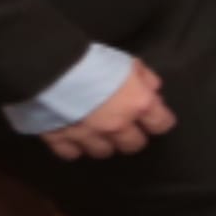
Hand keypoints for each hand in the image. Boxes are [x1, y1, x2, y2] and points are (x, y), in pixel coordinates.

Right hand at [40, 60, 170, 160]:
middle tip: (126, 127)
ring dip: (104, 144)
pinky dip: (74, 148)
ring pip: (103, 152)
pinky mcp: (60, 141)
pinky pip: (72, 154)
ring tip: (99, 133)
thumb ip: (145, 79)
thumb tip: (154, 91)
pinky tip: (74, 139)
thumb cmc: (95, 60)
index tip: (155, 118)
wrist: (54, 69)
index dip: (160, 121)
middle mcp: (116, 126)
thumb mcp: (129, 62)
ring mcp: (88, 136)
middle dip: (132, 137)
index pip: (161, 124)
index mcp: (138, 105)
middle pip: (133, 145)